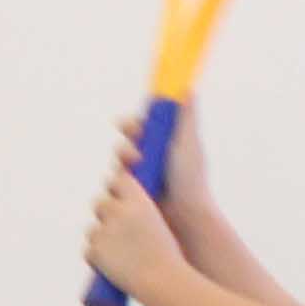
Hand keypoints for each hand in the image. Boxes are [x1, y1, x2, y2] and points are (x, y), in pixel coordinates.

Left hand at [87, 159, 185, 302]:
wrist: (164, 281)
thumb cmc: (172, 258)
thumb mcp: (164, 228)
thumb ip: (146, 219)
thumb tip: (135, 220)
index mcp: (139, 202)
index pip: (118, 180)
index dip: (116, 188)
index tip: (119, 197)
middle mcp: (119, 212)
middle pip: (100, 204)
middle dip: (105, 214)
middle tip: (115, 229)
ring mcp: (105, 231)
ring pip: (92, 229)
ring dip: (100, 238)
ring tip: (117, 254)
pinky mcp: (95, 251)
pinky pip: (89, 251)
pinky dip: (96, 259)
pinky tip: (108, 266)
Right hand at [108, 101, 213, 224]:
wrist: (186, 217)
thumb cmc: (192, 180)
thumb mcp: (188, 143)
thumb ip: (186, 117)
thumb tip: (186, 88)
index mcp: (162, 144)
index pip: (139, 127)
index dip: (132, 125)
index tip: (133, 127)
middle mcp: (148, 160)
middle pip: (123, 146)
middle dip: (125, 149)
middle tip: (135, 156)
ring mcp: (139, 179)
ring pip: (116, 167)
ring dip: (122, 170)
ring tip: (136, 179)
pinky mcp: (130, 198)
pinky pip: (112, 188)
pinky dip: (117, 188)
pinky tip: (128, 192)